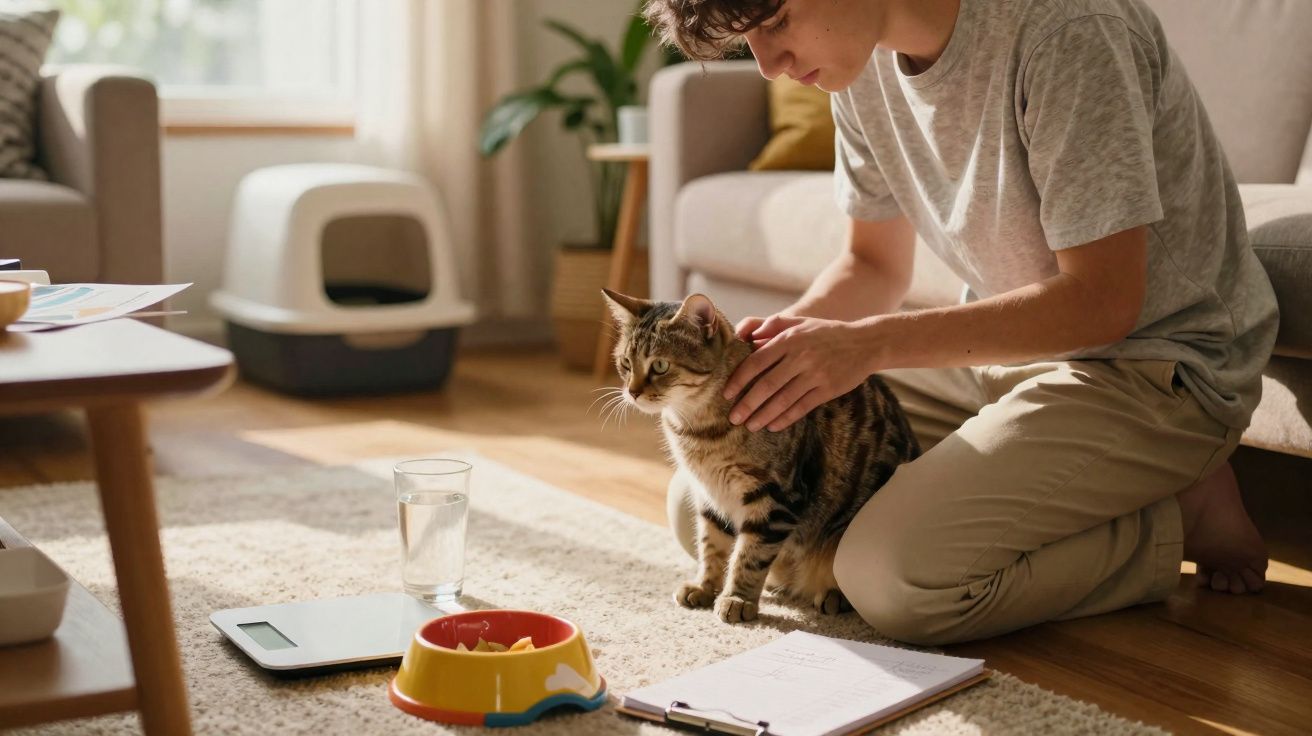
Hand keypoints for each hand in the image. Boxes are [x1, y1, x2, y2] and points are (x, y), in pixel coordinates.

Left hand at [723, 316, 874, 431]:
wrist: (866, 342)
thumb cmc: (826, 332)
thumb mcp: (801, 322)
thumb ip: (774, 325)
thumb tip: (748, 335)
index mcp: (789, 339)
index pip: (757, 361)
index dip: (739, 379)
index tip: (726, 393)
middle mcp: (801, 357)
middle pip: (767, 385)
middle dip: (747, 403)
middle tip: (733, 418)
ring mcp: (815, 374)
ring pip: (783, 399)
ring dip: (763, 415)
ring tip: (750, 426)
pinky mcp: (828, 389)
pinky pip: (802, 407)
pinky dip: (785, 418)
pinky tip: (773, 426)